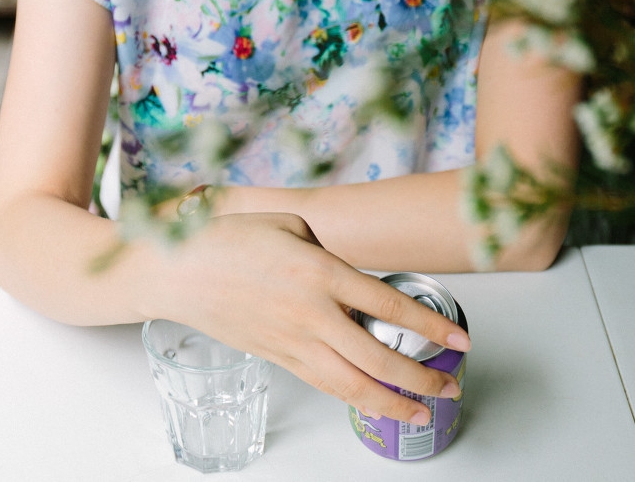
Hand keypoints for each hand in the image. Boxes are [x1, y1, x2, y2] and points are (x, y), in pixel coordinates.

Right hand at [143, 212, 469, 423]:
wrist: (174, 271)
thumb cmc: (228, 239)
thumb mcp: (289, 224)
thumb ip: (328, 248)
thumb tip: (350, 275)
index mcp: (320, 273)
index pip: (389, 307)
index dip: (430, 328)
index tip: (460, 340)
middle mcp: (311, 314)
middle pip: (379, 359)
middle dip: (423, 377)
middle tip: (452, 384)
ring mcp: (293, 342)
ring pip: (353, 386)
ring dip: (395, 402)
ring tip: (425, 409)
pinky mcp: (277, 359)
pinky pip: (325, 385)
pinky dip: (356, 399)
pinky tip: (376, 402)